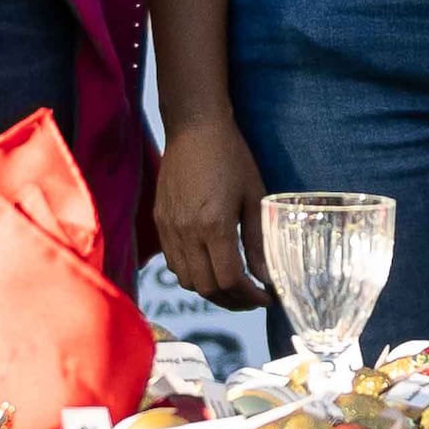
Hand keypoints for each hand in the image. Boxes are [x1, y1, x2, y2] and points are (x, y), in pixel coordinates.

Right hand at [151, 119, 269, 307]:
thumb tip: (267, 277)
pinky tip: (210, 265)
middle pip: (206, 288)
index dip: (250, 297)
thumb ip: (258, 241)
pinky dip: (192, 274)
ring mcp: (169, 227)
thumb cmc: (231, 156)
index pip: (229, 280)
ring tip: (233, 286)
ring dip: (211, 290)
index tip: (266, 296)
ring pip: (187, 280)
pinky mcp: (160, 221)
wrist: (194, 127)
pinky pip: (173, 262)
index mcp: (214, 225)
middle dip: (233, 301)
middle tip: (252, 297)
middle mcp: (187, 231)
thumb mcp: (254, 196)